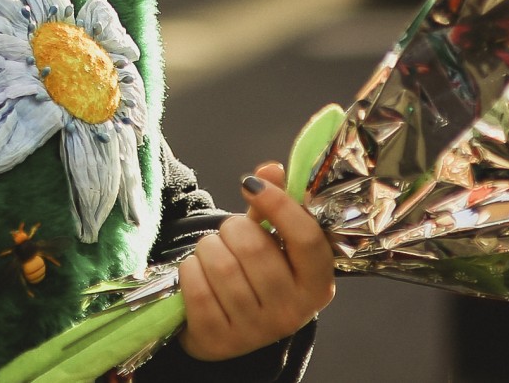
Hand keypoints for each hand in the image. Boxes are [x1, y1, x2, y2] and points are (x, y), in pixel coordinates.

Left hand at [174, 162, 336, 361]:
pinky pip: (196, 287)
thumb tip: (269, 169)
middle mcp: (293, 313)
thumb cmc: (257, 275)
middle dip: (232, 229)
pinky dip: (190, 270)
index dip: (278, 205)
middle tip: (231, 234)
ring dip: (208, 249)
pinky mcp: (219, 340)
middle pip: (254, 248)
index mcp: (318, 284)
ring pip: (222, 265)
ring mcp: (255, 331)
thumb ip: (274, 204)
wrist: (228, 328)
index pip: (306, 238)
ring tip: (214, 255)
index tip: (251, 185)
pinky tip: (199, 275)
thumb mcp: (273, 242)